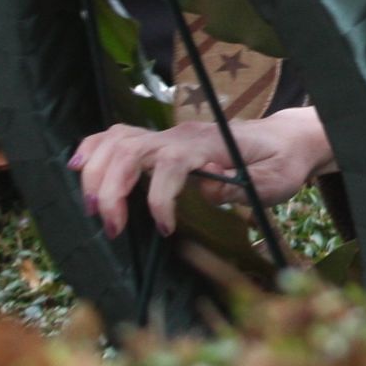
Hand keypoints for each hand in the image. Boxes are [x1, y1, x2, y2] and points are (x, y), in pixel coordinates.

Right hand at [70, 109, 335, 237]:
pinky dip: (93, 149)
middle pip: (131, 149)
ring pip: (118, 139)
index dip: (159, 198)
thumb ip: (241, 186)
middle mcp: (181, 135)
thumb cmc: (282, 162)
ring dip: (96, 172)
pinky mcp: (160, 141)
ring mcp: (168, 135)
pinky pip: (118, 136)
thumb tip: (207, 190)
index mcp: (210, 144)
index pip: (171, 163)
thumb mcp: (275, 181)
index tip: (164, 230)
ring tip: (92, 208)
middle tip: (109, 227)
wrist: (286, 139)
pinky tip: (78, 168)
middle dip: (111, 188)